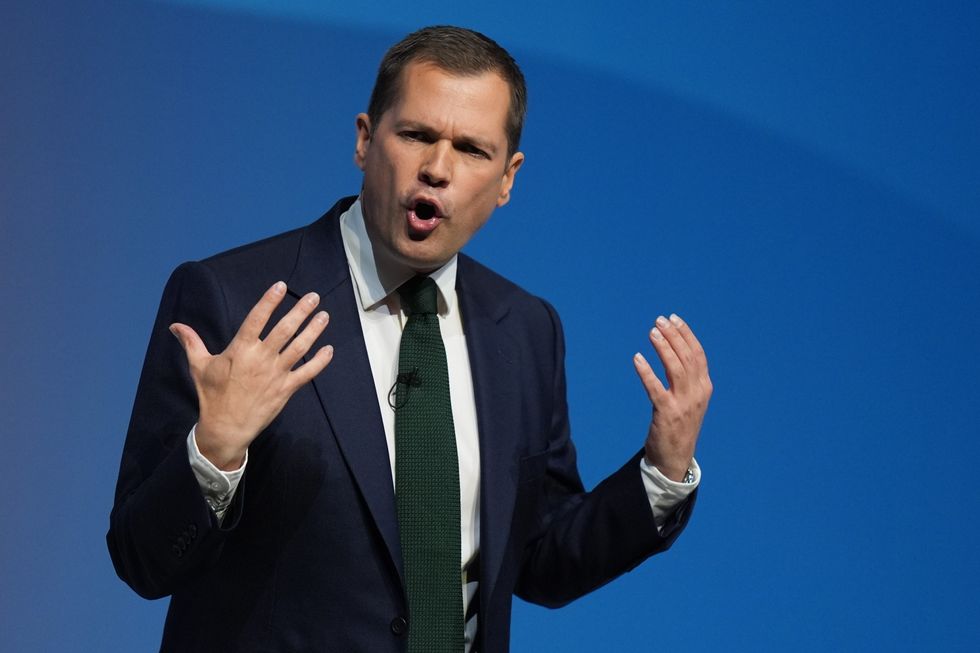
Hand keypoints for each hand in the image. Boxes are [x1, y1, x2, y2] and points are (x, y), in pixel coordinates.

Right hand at [169, 281, 333, 469]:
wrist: (226, 427)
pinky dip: (320, 361)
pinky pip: (307, 373)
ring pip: (299, 347)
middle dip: (301, 311)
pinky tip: (329, 349)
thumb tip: (175, 325)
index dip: (269, 301)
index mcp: (240, 349)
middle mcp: (261, 358)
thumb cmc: (212, 395)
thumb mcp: (199, 366)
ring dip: (313, 330)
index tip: (281, 286)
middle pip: (285, 329)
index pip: (257, 319)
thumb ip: (191, 342)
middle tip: (314, 297)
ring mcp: (276, 374)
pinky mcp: (286, 389)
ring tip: (325, 316)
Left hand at [633, 314, 711, 481]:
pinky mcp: (666, 413)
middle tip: (659, 320)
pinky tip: (637, 358)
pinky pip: (655, 388)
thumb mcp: (690, 399)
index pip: (698, 354)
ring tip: (651, 332)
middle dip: (673, 336)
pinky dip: (646, 371)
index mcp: (704, 388)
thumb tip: (675, 349)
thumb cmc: (680, 424)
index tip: (673, 318)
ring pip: (675, 368)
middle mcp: (697, 393)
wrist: (675, 457)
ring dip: (663, 348)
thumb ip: (687, 378)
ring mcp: (683, 404)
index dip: (686, 334)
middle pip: (687, 357)